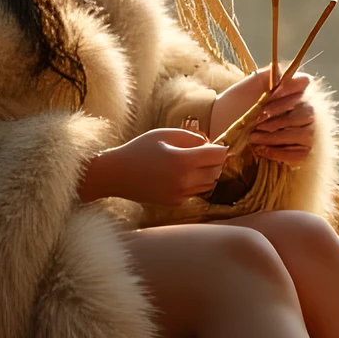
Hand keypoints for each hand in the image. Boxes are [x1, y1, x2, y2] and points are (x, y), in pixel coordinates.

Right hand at [80, 128, 229, 204]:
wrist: (117, 175)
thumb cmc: (139, 150)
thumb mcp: (164, 135)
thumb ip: (191, 137)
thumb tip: (209, 144)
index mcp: (183, 160)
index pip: (217, 156)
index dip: (221, 149)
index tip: (220, 145)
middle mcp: (185, 180)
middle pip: (216, 171)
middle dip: (215, 162)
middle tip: (207, 153)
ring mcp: (180, 194)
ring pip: (208, 184)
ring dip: (207, 173)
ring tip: (192, 163)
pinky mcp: (175, 202)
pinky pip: (195, 192)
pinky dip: (194, 183)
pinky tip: (180, 175)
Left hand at [209, 67, 315, 167]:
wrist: (222, 123)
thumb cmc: (239, 101)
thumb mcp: (252, 82)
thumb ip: (270, 74)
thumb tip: (285, 71)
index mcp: (295, 88)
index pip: (305, 84)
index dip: (289, 90)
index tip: (268, 97)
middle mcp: (307, 109)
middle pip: (307, 112)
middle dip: (280, 118)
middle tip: (257, 122)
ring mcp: (307, 131)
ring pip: (304, 134)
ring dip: (276, 137)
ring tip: (253, 137)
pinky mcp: (301, 151)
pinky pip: (300, 154)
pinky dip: (280, 152)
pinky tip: (261, 149)